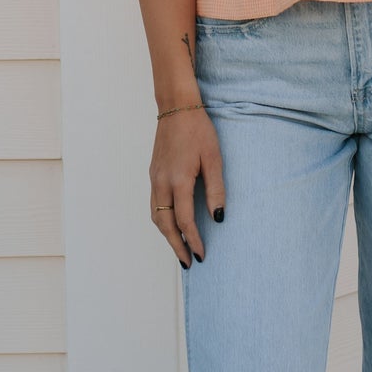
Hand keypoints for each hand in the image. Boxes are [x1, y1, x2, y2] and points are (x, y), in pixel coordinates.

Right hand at [150, 110, 224, 265]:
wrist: (176, 107)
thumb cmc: (198, 131)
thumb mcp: (214, 159)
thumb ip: (216, 190)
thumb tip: (218, 217)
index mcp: (178, 180)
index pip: (184, 221)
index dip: (193, 240)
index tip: (202, 255)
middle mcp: (161, 183)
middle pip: (164, 224)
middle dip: (176, 246)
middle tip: (187, 263)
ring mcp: (154, 178)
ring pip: (156, 216)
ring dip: (166, 235)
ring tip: (180, 248)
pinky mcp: (153, 174)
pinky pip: (154, 205)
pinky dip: (161, 221)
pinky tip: (171, 226)